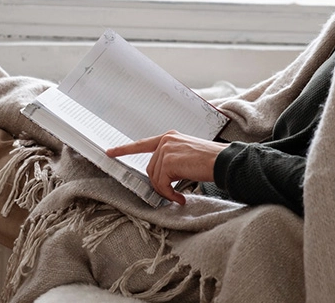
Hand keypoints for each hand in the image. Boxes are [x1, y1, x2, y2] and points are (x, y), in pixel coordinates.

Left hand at [106, 130, 228, 204]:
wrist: (224, 162)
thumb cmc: (211, 161)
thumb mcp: (187, 155)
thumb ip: (171, 160)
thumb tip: (160, 179)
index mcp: (169, 137)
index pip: (142, 144)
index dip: (125, 149)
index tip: (110, 152)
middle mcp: (166, 140)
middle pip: (150, 169)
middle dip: (159, 184)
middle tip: (173, 194)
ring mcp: (166, 149)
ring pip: (155, 178)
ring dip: (165, 191)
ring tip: (179, 195)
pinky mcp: (169, 161)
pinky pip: (161, 184)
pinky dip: (169, 194)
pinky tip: (180, 197)